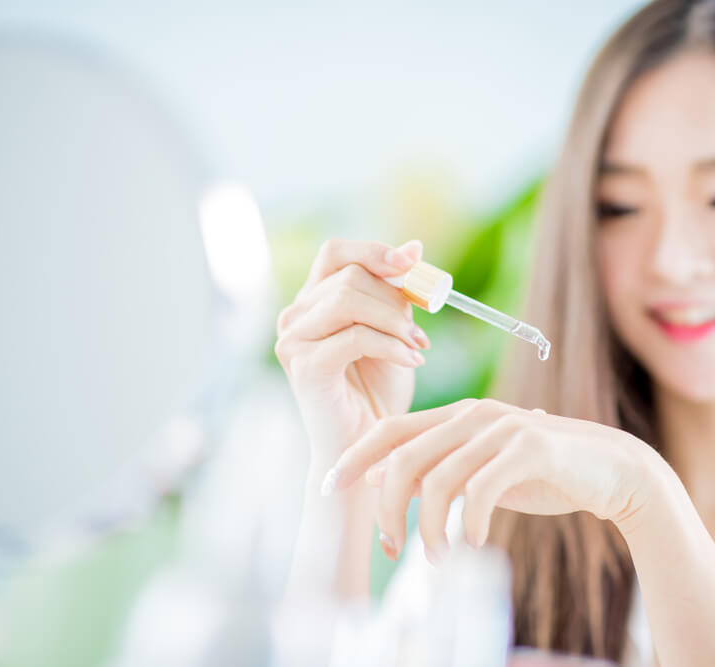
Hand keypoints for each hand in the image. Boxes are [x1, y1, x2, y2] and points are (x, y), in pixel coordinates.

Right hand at [274, 238, 430, 463]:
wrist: (368, 446)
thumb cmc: (378, 390)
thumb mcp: (394, 330)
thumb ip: (397, 293)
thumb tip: (414, 247)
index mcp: (313, 301)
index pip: (336, 252)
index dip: (374, 251)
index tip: (412, 263)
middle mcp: (295, 316)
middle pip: (350, 275)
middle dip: (396, 299)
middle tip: (420, 330)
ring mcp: (293, 340)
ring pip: (349, 300)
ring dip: (394, 321)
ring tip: (417, 346)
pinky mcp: (305, 366)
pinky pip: (355, 336)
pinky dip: (391, 345)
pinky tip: (413, 360)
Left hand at [324, 398, 660, 562]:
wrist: (613, 470)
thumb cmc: (543, 474)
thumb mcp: (482, 472)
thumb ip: (439, 471)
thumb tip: (384, 483)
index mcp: (458, 415)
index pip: (390, 428)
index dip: (355, 457)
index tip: (330, 487)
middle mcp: (474, 414)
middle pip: (403, 456)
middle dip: (384, 506)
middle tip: (388, 547)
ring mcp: (501, 427)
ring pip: (437, 478)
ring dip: (428, 528)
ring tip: (436, 558)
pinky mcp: (529, 447)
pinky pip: (479, 490)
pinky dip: (467, 524)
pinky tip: (472, 544)